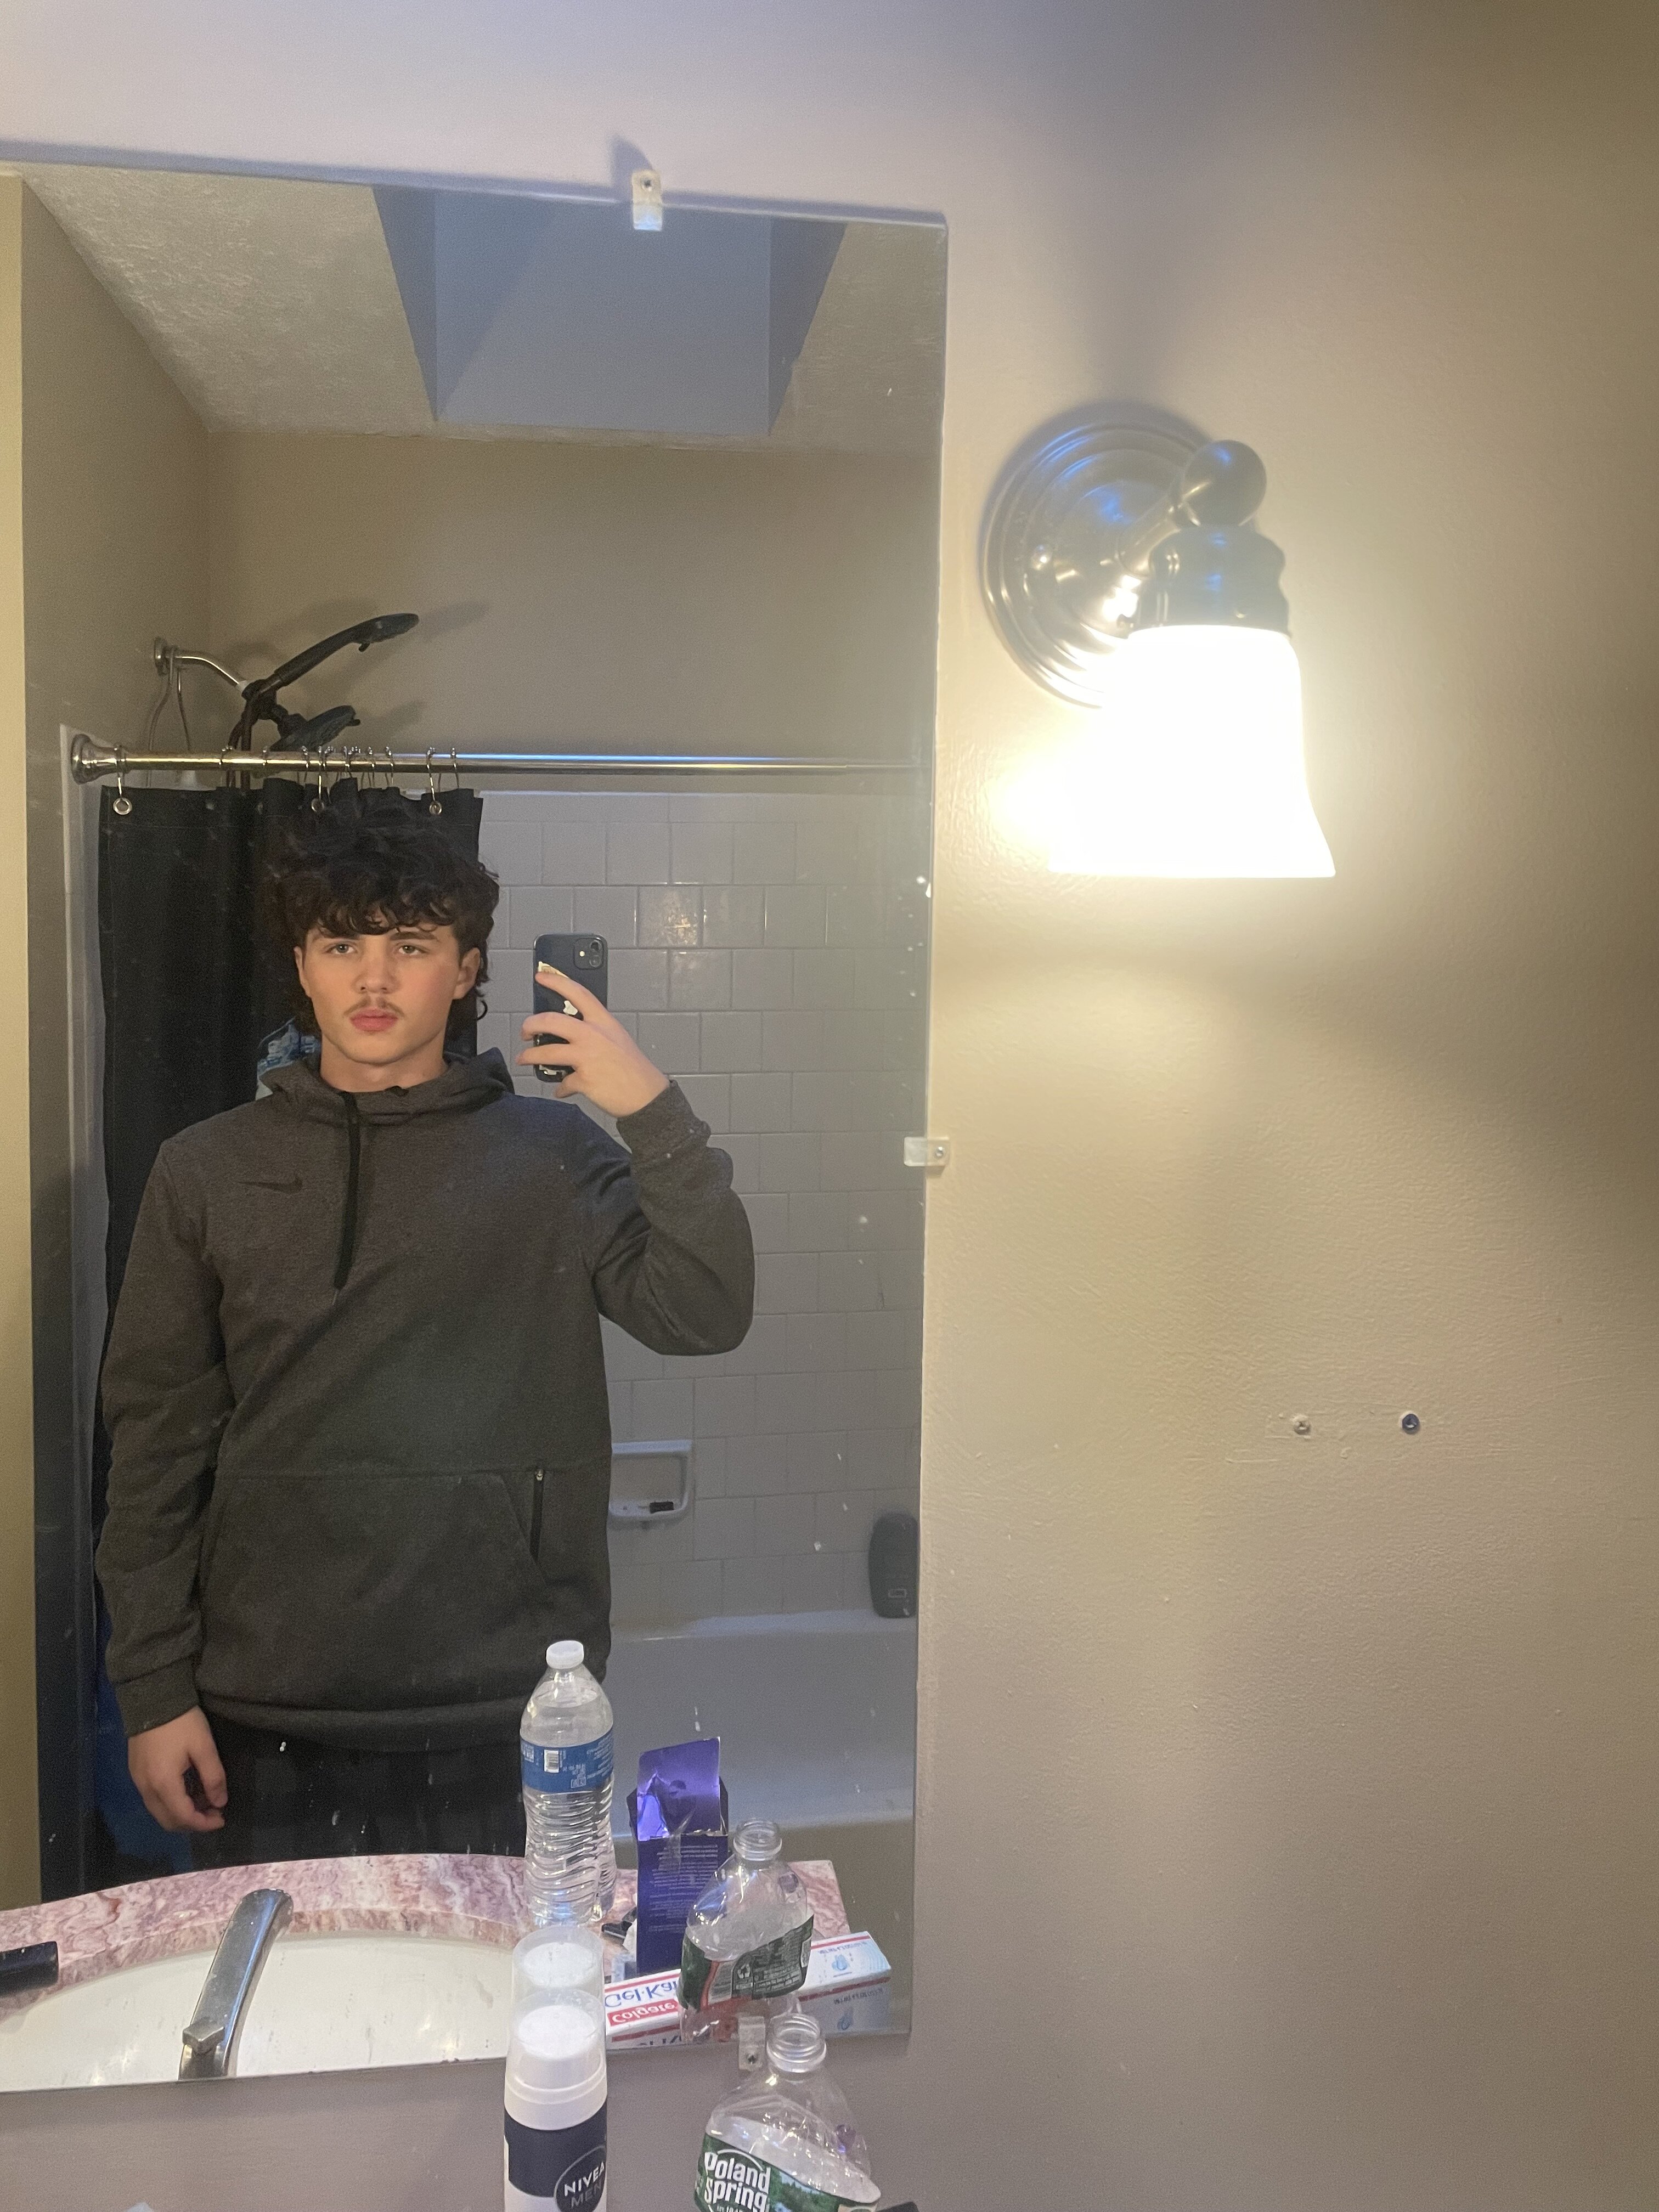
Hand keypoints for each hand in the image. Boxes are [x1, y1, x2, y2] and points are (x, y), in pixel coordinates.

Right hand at [129, 1706, 227, 1833]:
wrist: (152, 1697)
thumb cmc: (181, 1722)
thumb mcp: (204, 1746)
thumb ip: (213, 1777)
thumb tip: (220, 1802)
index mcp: (163, 1784)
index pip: (183, 1817)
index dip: (204, 1824)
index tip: (222, 1819)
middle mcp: (146, 1789)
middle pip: (168, 1821)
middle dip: (192, 1822)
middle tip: (214, 1812)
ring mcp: (137, 1781)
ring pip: (159, 1812)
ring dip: (181, 1813)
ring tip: (204, 1800)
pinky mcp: (135, 1773)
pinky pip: (153, 1799)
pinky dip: (171, 1802)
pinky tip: (187, 1790)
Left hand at [519, 967, 670, 1116]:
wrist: (647, 1096)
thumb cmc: (634, 1068)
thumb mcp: (617, 1039)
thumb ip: (595, 1033)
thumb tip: (570, 1036)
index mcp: (603, 1022)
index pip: (578, 993)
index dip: (556, 982)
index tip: (541, 976)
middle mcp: (593, 1035)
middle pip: (551, 1021)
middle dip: (530, 1024)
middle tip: (524, 1030)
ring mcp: (587, 1057)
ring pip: (546, 1052)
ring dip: (529, 1056)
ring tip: (523, 1059)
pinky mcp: (583, 1079)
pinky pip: (563, 1083)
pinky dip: (561, 1088)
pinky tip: (561, 1090)